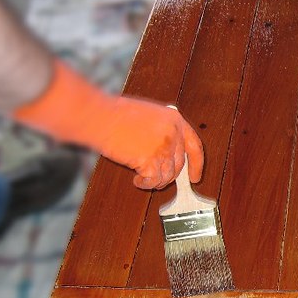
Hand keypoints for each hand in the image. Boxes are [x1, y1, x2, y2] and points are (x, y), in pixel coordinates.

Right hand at [13, 60, 203, 188]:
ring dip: (155, 181)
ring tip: (142, 177)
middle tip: (156, 178)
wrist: (100, 117)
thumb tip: (166, 148)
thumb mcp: (149, 114)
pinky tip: (137, 180)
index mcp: (175, 120)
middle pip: (179, 165)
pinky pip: (153, 181)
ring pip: (167, 176)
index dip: (197, 165)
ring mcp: (163, 148)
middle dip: (169, 176)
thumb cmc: (116, 113)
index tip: (195, 177)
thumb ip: (163, 129)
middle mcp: (173, 134)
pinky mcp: (150, 161)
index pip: (195, 146)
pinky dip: (145, 184)